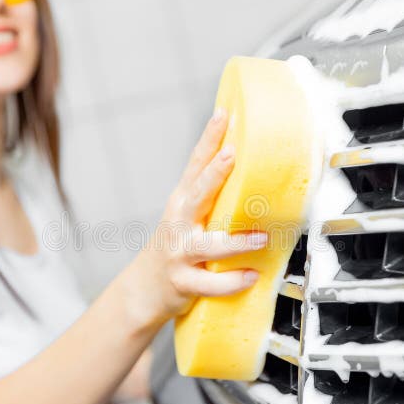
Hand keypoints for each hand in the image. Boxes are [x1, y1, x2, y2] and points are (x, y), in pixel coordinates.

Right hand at [130, 108, 267, 326]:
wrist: (143, 290)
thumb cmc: (175, 249)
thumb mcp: (187, 218)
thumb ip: (212, 199)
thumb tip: (251, 173)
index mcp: (183, 202)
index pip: (196, 164)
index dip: (209, 138)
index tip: (224, 114)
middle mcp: (179, 223)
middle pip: (197, 193)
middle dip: (215, 173)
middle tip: (233, 154)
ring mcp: (180, 252)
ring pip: (209, 245)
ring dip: (237, 242)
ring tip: (260, 238)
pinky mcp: (183, 282)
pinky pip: (210, 283)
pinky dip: (232, 281)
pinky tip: (251, 276)